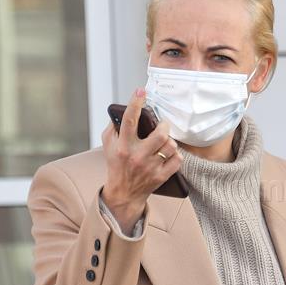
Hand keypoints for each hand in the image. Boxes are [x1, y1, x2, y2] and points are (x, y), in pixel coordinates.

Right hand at [101, 88, 181, 229]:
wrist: (123, 193)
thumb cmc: (116, 165)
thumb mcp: (108, 145)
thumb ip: (113, 127)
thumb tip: (123, 109)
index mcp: (122, 146)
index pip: (129, 120)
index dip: (136, 103)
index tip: (141, 91)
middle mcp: (136, 156)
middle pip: (160, 134)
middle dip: (164, 126)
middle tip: (162, 125)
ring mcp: (150, 167)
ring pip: (171, 146)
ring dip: (170, 141)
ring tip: (165, 141)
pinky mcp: (161, 176)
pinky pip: (177, 159)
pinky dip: (176, 154)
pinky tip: (169, 153)